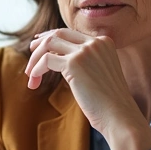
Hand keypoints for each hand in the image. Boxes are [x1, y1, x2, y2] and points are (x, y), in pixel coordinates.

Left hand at [26, 29, 150, 149]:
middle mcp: (95, 42)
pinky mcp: (74, 63)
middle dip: (41, 43)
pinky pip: (46, 60)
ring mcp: (85, 51)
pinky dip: (36, 69)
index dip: (53, 38)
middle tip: (31, 55)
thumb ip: (85, 61)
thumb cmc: (109, 102)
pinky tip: (34, 82)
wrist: (119, 116)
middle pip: (58, 34)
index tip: (41, 46)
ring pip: (49, 44)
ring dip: (36, 59)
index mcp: (104, 42)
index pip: (71, 33)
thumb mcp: (99, 73)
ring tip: (31, 75)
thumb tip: (58, 59)